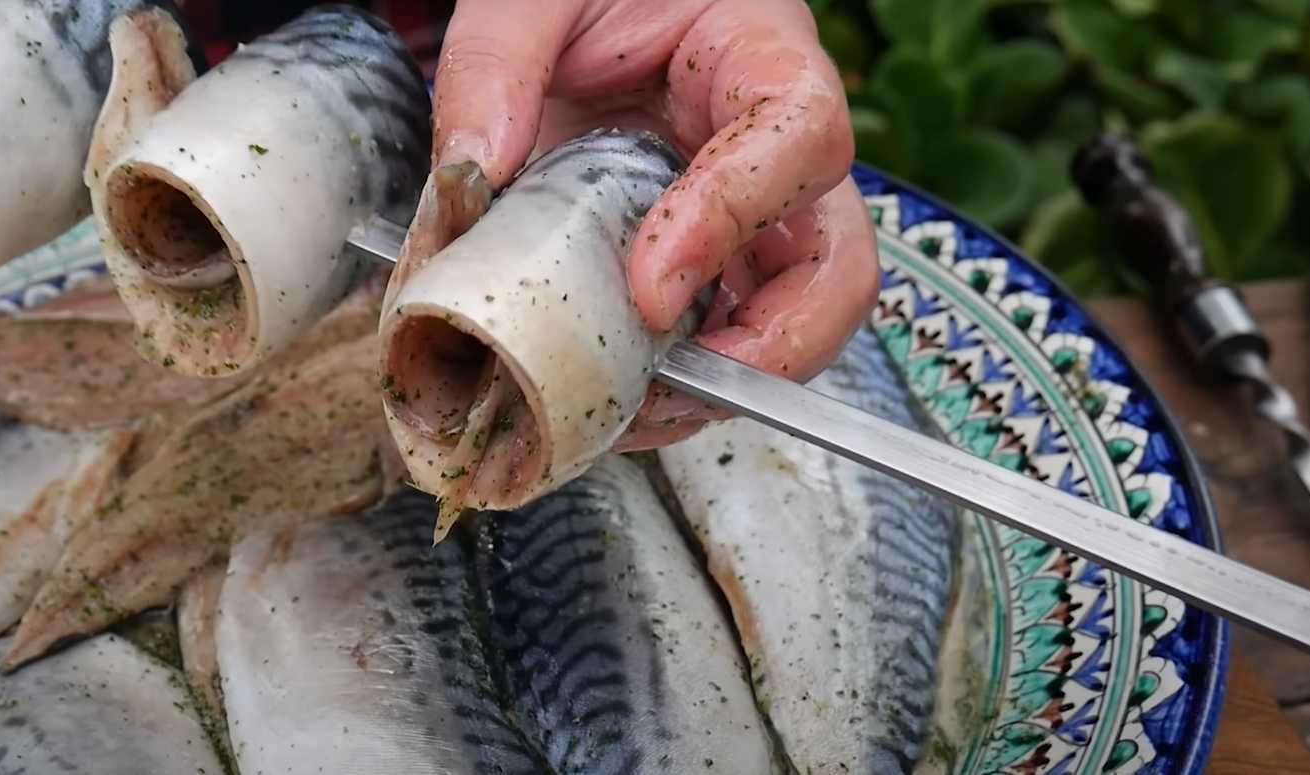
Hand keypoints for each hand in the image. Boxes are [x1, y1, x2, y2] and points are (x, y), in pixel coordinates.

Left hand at [431, 0, 879, 449]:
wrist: (591, 4)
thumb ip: (494, 64)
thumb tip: (470, 173)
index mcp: (758, 53)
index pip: (798, 135)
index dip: (735, 219)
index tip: (651, 289)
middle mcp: (779, 148)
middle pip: (839, 266)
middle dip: (770, 349)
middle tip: (668, 390)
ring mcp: (753, 216)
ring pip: (793, 322)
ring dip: (719, 387)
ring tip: (622, 414)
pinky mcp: (711, 263)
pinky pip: (720, 338)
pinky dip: (674, 386)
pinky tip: (606, 400)